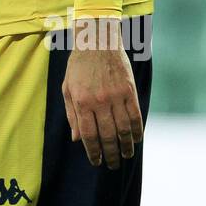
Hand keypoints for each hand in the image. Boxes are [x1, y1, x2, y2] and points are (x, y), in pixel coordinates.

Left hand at [61, 18, 143, 169]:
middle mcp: (99, 101)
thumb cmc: (79, 66)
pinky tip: (136, 139)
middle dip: (110, 154)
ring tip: (125, 156)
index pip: (88, 135)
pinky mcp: (129, 90)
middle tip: (112, 164)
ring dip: (125, 146)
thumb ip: (71, 114)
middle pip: (107, 136)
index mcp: (81, 101)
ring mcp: (116, 95)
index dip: (93, 151)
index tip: (96, 161)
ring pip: (123, 129)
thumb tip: (76, 139)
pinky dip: (137, 130)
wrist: (97, 40)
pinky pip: (135, 116)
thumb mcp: (68, 88)